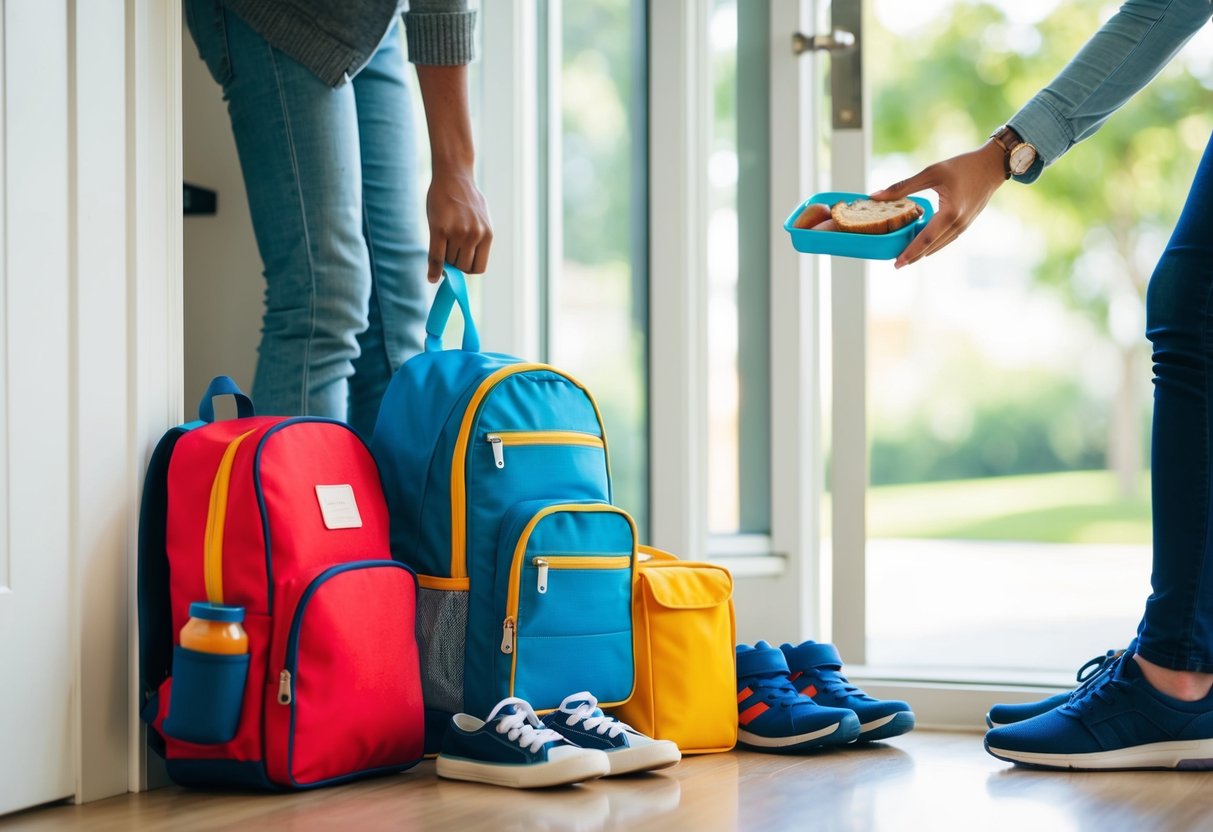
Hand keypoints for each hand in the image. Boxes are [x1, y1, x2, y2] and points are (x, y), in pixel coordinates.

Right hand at [426, 166, 492, 281]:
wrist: (453, 175)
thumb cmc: (464, 198)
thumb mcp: (478, 219)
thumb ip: (475, 241)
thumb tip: (463, 265)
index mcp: (487, 235)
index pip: (479, 267)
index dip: (468, 269)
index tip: (460, 264)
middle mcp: (475, 235)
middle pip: (463, 267)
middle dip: (455, 264)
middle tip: (448, 251)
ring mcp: (458, 233)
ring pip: (449, 262)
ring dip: (445, 259)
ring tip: (443, 242)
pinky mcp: (440, 229)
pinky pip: (436, 257)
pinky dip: (433, 270)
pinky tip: (431, 277)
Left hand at [870, 141, 1006, 268]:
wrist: (992, 166)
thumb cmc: (963, 166)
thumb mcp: (930, 173)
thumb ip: (902, 187)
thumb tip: (876, 196)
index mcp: (950, 213)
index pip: (925, 239)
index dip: (910, 252)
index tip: (896, 263)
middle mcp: (958, 224)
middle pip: (932, 247)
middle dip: (914, 256)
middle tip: (897, 263)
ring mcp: (964, 225)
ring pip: (940, 245)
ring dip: (923, 252)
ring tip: (907, 256)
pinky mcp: (966, 223)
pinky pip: (947, 239)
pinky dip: (934, 244)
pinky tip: (924, 244)